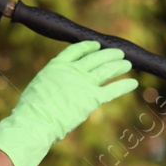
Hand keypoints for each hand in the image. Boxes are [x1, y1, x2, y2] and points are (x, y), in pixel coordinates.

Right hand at [0, 41, 137, 165]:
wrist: (36, 121)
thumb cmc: (32, 109)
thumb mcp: (39, 87)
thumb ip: (53, 82)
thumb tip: (59, 87)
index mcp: (57, 65)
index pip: (76, 50)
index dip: (88, 46)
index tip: (96, 45)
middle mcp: (73, 70)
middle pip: (96, 58)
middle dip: (108, 54)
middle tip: (118, 53)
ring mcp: (84, 83)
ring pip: (107, 70)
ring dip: (119, 65)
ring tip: (128, 63)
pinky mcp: (93, 98)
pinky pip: (113, 89)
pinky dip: (124, 86)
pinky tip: (133, 83)